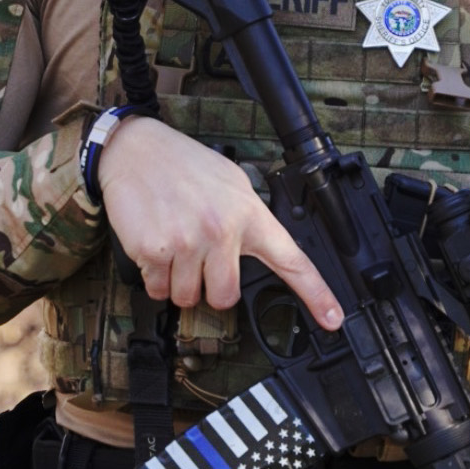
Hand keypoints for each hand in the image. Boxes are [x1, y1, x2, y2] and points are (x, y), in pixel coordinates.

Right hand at [97, 115, 343, 329]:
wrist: (136, 149)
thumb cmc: (183, 166)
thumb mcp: (231, 183)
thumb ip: (248, 217)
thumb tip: (261, 247)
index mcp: (249, 215)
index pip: (292, 260)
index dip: (316, 294)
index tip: (333, 319)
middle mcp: (222, 230)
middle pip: (225, 298)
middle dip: (210, 288)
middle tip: (199, 260)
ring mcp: (187, 242)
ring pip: (187, 297)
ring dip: (178, 282)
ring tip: (174, 245)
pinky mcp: (153, 250)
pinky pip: (157, 289)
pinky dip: (154, 277)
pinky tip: (155, 245)